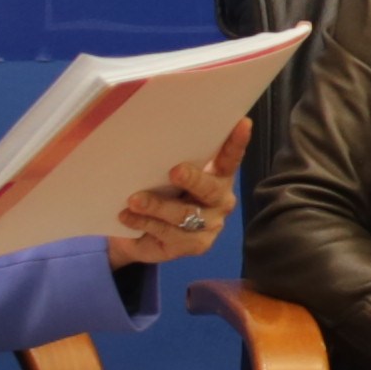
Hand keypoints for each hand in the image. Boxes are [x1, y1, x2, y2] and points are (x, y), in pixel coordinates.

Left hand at [102, 119, 246, 269]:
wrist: (141, 235)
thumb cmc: (160, 194)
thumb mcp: (165, 176)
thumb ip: (169, 161)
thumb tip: (153, 138)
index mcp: (219, 176)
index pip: (230, 158)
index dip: (237, 142)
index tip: (243, 123)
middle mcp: (220, 200)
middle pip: (210, 189)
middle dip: (193, 179)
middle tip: (175, 171)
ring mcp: (209, 226)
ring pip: (184, 215)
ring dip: (157, 206)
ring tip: (134, 200)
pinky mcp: (195, 246)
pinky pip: (168, 234)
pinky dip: (145, 223)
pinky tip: (127, 216)